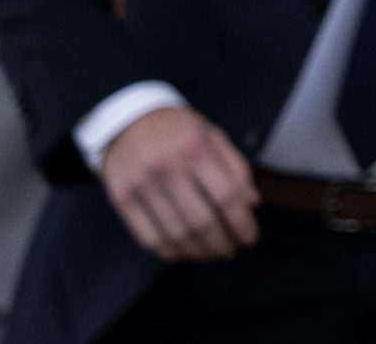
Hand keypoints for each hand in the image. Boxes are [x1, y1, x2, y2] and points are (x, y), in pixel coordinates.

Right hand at [100, 106, 259, 261]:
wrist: (127, 121)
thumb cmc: (178, 130)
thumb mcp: (213, 136)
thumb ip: (236, 169)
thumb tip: (252, 203)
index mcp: (195, 148)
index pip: (226, 196)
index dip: (242, 223)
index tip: (250, 238)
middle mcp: (167, 168)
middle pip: (201, 220)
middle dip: (222, 243)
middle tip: (232, 250)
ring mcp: (141, 186)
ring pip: (176, 234)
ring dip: (199, 252)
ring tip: (213, 254)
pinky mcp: (122, 200)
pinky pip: (149, 238)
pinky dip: (172, 251)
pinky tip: (186, 252)